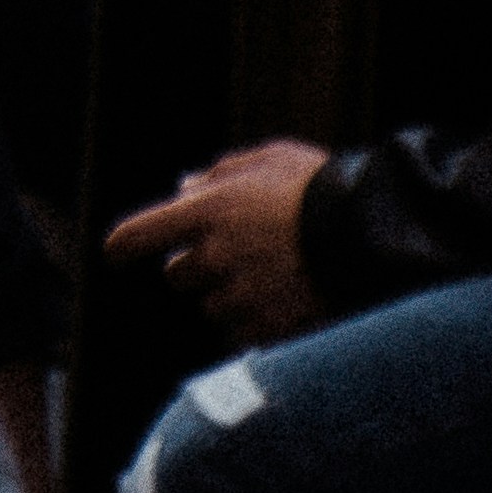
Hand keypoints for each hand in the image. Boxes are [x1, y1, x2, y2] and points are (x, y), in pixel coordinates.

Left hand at [109, 139, 332, 344]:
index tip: (113, 253)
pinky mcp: (272, 328)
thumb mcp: (271, 159)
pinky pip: (243, 333)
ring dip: (229, 295)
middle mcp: (216, 256)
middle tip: (231, 255)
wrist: (378, 234)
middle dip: (195, 266)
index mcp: (208, 211)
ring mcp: (243, 295)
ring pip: (213, 305)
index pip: (142, 233)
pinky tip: (284, 304)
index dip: (124, 244)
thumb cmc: (324, 187)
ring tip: (274, 276)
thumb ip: (221, 173)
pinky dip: (254, 323)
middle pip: (177, 275)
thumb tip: (184, 188)